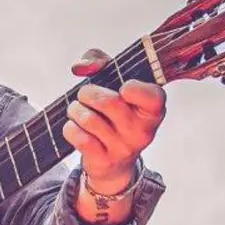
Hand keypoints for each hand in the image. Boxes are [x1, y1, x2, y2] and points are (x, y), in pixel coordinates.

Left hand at [63, 48, 166, 190]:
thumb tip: (80, 67)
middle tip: (84, 94)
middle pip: (109, 103)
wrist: (114, 162)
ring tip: (77, 110)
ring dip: (75, 110)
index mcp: (152, 110)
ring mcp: (124, 148)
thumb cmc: (115, 114)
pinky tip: (76, 126)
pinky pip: (80, 138)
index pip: (153, 98)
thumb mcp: (114, 83)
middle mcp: (142, 131)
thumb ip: (99, 62)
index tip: (123, 87)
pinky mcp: (105, 161)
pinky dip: (71, 128)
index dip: (137, 90)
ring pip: (89, 119)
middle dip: (88, 93)